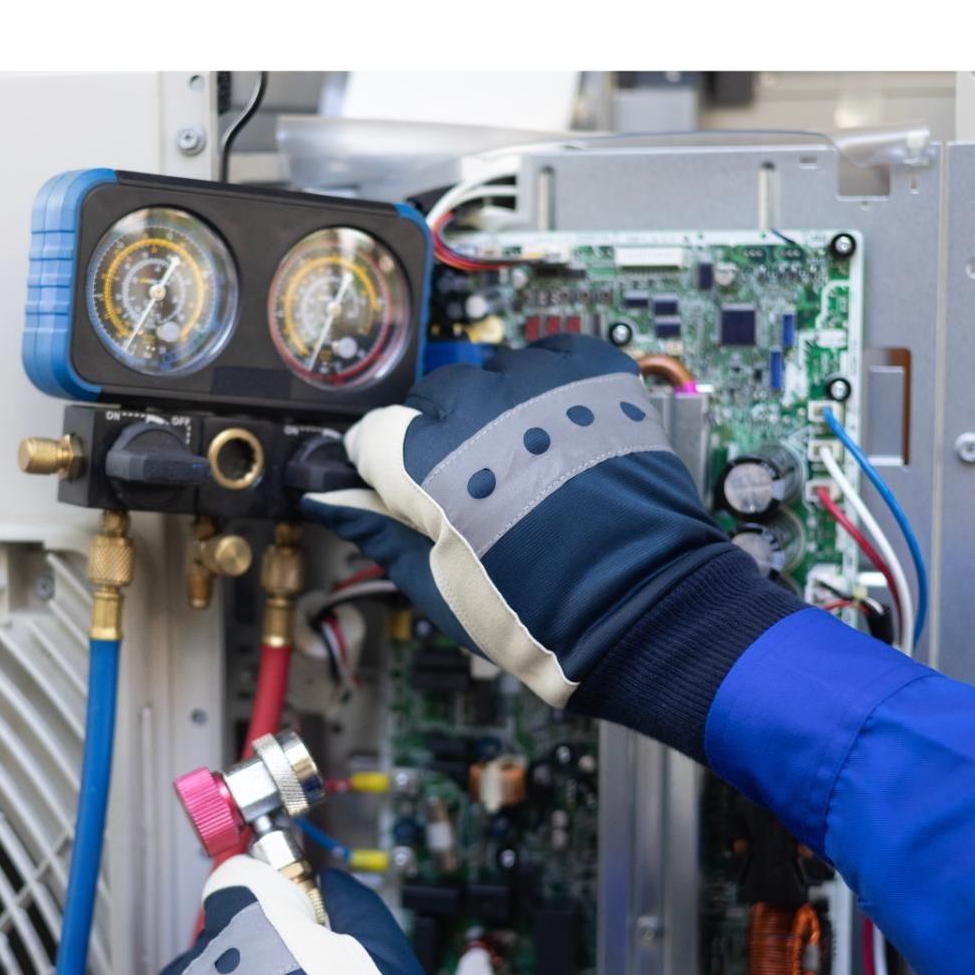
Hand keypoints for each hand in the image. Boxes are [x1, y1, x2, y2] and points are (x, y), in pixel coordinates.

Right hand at [302, 335, 798, 759]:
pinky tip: (554, 429)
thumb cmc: (541, 617)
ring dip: (495, 410)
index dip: (379, 467)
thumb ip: (379, 532)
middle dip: (438, 437)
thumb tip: (330, 502)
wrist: (645, 613)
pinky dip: (546, 384)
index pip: (373, 435)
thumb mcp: (438, 588)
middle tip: (466, 489)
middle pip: (433, 399)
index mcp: (431, 466)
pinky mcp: (596, 379)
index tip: (394, 489)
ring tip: (522, 465)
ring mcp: (544, 389)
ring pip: (491, 375)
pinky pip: (551, 356)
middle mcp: (483, 412)